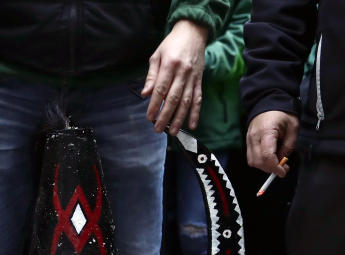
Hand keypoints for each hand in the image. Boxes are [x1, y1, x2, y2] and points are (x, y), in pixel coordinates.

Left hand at [142, 19, 208, 134]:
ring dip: (179, 118)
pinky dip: (196, 113)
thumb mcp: (156, 55)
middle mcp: (182, 73)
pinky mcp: (200, 81)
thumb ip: (151, 76)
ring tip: (172, 132)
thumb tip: (145, 94)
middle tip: (157, 129)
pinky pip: (198, 99)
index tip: (149, 117)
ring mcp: (192, 78)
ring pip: (186, 102)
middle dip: (165, 116)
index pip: (161, 89)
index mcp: (169, 65)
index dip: (154, 105)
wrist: (193, 32)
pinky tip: (192, 125)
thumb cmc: (171, 44)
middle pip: (173, 98)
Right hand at [245, 111, 298, 174]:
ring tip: (276, 163)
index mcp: (266, 131)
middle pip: (258, 161)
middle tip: (282, 168)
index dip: (275, 167)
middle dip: (270, 169)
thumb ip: (288, 147)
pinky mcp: (247, 141)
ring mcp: (248, 139)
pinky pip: (251, 157)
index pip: (267, 156)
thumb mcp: (293, 129)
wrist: (269, 102)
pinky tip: (269, 159)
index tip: (283, 172)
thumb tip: (282, 162)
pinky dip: (260, 162)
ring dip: (264, 166)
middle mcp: (254, 136)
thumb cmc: (283, 114)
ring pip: (252, 161)